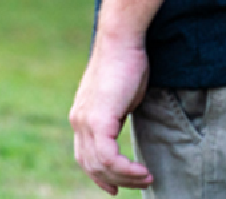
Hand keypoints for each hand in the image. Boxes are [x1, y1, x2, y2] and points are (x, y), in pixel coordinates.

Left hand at [70, 34, 152, 194]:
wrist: (121, 42)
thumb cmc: (125, 65)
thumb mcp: (118, 98)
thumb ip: (114, 117)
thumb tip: (120, 130)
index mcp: (80, 115)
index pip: (83, 156)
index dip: (99, 176)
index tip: (115, 190)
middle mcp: (78, 119)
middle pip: (90, 165)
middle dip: (115, 181)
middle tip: (140, 183)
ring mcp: (85, 120)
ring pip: (100, 165)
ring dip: (126, 178)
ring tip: (147, 177)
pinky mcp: (98, 119)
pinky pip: (108, 158)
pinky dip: (126, 170)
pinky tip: (143, 171)